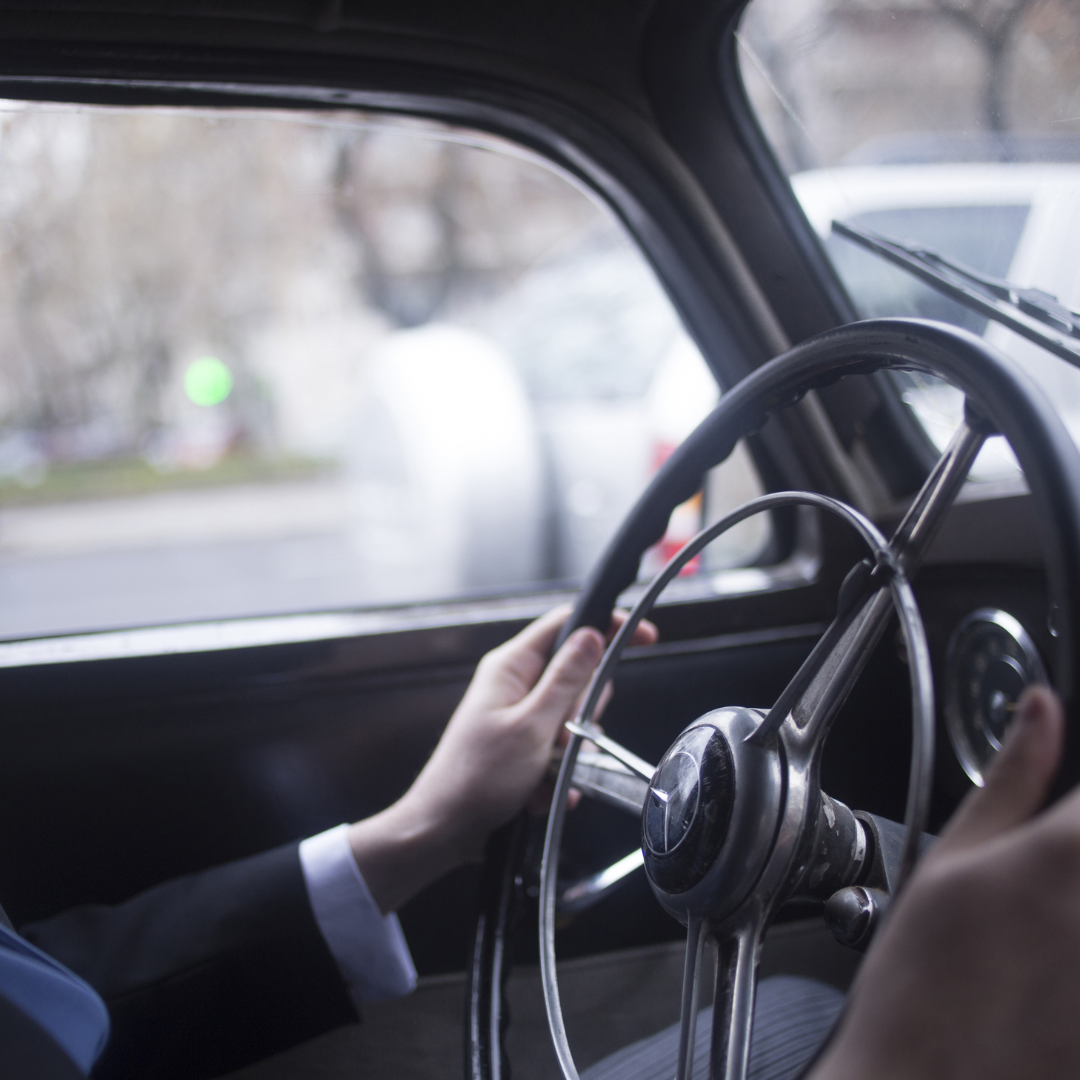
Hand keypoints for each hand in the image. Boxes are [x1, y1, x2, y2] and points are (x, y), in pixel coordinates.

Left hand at [348, 606, 656, 912]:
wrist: (444, 830)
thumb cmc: (475, 779)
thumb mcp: (531, 727)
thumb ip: (566, 680)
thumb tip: (593, 635)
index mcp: (512, 667)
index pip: (567, 624)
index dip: (606, 625)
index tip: (645, 636)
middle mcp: (516, 685)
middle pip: (579, 677)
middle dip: (583, 715)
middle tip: (564, 737)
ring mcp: (521, 716)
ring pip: (575, 722)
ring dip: (569, 755)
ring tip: (544, 775)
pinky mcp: (525, 746)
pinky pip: (561, 753)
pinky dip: (556, 777)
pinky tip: (536, 794)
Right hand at [812, 685, 1078, 1079]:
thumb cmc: (923, 978)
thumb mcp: (953, 858)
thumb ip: (1012, 776)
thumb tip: (1041, 710)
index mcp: (1068, 852)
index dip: (1078, 782)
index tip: (1065, 799)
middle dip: (1075, 831)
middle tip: (1043, 865)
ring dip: (1074, 897)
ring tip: (1045, 911)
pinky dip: (1078, 943)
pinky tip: (1055, 951)